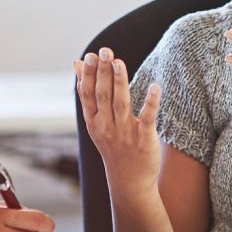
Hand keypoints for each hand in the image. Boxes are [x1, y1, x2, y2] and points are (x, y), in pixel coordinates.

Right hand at [74, 48, 161, 195]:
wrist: (129, 181)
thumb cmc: (113, 144)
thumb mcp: (95, 120)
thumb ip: (88, 91)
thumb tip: (75, 63)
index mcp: (93, 121)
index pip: (87, 94)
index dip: (87, 75)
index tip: (89, 55)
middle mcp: (106, 126)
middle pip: (103, 95)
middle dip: (102, 73)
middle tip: (104, 51)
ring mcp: (125, 133)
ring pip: (120, 103)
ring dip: (119, 82)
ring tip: (118, 62)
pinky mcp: (143, 139)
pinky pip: (147, 118)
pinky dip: (150, 102)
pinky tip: (155, 86)